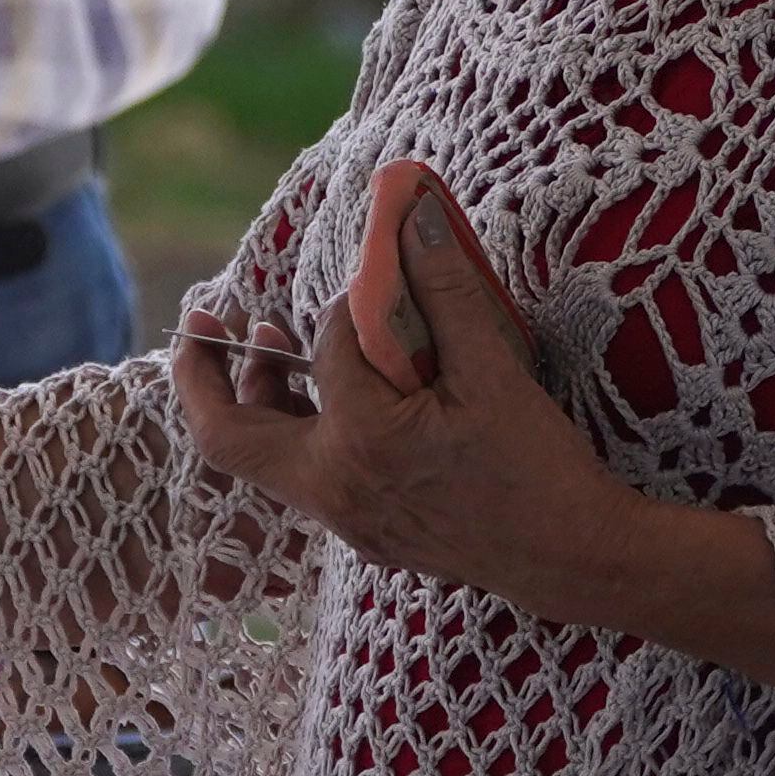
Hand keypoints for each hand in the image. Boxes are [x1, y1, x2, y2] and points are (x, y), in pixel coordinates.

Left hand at [167, 164, 640, 609]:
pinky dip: (297, 428)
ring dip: (257, 398)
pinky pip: (302, 476)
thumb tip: (412, 216)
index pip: (329, 348)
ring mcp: (342, 518)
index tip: (379, 274)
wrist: (573, 559)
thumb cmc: (537, 468)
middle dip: (203, 374)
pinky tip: (322, 396)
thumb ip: (446, 292)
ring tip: (267, 343)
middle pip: (227, 434)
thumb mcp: (496, 372)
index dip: (347, 302)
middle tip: (201, 319)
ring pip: (263, 458)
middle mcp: (333, 487)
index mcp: (361, 442)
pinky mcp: (361, 532)